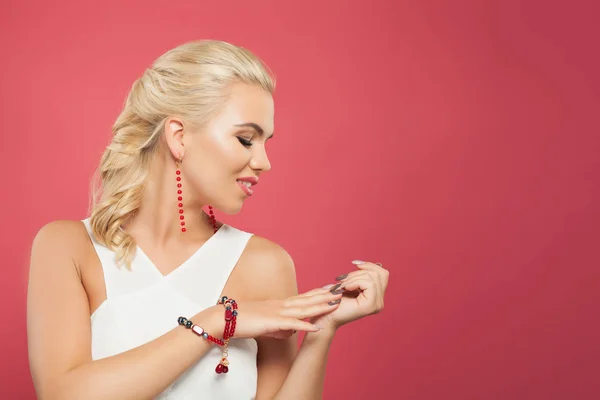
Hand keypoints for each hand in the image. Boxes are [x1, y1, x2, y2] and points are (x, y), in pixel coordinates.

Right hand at [203, 289, 343, 339]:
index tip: (331, 289)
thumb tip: (289, 332)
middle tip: (341, 291)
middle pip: (307, 300)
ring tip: (335, 304)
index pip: (302, 297)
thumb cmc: (243, 322)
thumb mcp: (265, 325)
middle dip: (325, 296)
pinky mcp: (271, 323)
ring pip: (303, 309)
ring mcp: (277, 313)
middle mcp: (280, 306)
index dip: (317, 293)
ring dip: (320, 306)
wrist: (224, 319)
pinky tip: (317, 326)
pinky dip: (306, 325)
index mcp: (279, 304)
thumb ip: (279, 327)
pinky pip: (292, 325)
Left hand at [311, 260, 388, 331]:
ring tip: (342, 286)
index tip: (354, 264)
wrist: (326, 316)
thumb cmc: (334, 300)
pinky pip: (368, 283)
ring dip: (353, 277)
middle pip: (379, 273)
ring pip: (372, 277)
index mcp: (377, 297)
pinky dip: (353, 282)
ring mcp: (377, 305)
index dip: (369, 265)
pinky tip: (344, 289)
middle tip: (343, 279)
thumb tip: (378, 263)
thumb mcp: (352, 283)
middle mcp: (380, 302)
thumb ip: (365, 275)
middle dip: (358, 272)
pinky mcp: (371, 305)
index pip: (383, 274)